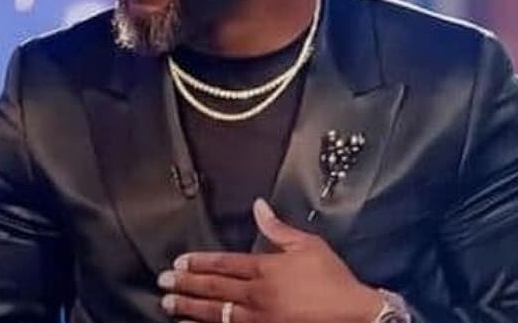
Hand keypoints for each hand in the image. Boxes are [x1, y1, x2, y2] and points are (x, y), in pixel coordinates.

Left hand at [158, 198, 382, 322]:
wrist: (354, 317)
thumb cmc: (334, 281)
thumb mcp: (309, 247)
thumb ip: (278, 229)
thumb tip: (258, 206)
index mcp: (266, 269)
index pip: (224, 263)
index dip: (199, 262)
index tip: (179, 261)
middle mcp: (256, 295)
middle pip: (213, 288)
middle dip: (185, 283)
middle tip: (162, 281)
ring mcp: (257, 320)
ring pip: (215, 313)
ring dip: (189, 307)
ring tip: (168, 303)